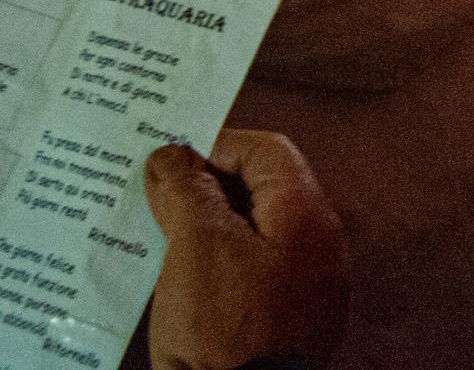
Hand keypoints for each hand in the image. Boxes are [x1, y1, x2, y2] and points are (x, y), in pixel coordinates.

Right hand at [144, 130, 348, 369]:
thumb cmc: (223, 326)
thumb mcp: (197, 246)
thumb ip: (186, 191)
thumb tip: (172, 156)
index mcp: (308, 216)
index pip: (266, 151)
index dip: (215, 147)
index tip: (168, 166)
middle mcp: (319, 247)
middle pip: (261, 193)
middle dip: (206, 189)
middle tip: (155, 198)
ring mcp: (308, 290)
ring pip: (254, 236)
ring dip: (208, 230)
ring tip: (157, 238)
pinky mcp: (289, 325)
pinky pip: (253, 276)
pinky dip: (218, 268)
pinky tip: (179, 281)